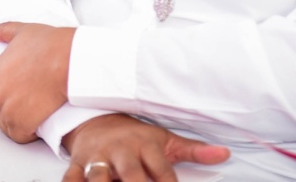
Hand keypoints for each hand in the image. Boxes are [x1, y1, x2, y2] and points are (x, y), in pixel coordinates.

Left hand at [0, 22, 74, 142]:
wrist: (66, 60)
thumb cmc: (50, 46)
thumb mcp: (23, 31)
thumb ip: (3, 31)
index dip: (8, 96)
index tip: (22, 95)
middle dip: (12, 112)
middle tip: (30, 108)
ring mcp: (6, 109)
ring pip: (7, 125)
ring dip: (19, 125)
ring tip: (35, 117)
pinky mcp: (20, 123)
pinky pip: (19, 136)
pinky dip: (28, 135)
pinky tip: (39, 127)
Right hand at [61, 114, 229, 181]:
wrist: (97, 119)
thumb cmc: (136, 136)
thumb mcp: (165, 139)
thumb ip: (193, 151)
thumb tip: (225, 154)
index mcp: (145, 146)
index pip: (162, 171)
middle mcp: (121, 151)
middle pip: (131, 175)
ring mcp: (98, 158)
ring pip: (97, 176)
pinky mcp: (78, 164)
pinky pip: (71, 178)